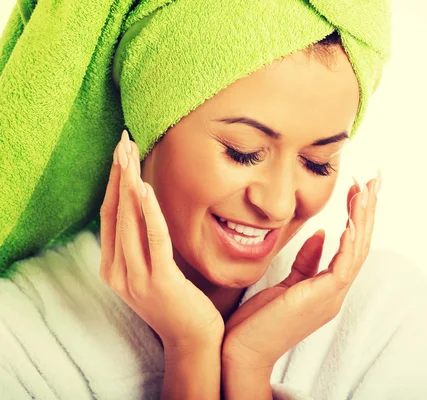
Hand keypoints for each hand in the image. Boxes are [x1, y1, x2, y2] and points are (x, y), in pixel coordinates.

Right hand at [99, 130, 223, 348]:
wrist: (192, 340)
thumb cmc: (177, 302)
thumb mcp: (151, 271)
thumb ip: (142, 245)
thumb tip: (145, 210)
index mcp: (113, 268)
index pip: (109, 216)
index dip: (112, 183)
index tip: (120, 154)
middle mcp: (118, 272)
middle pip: (115, 212)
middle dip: (119, 174)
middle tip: (123, 141)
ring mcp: (136, 278)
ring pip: (129, 221)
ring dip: (129, 184)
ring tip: (131, 154)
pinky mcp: (160, 282)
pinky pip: (153, 239)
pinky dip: (149, 212)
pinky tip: (145, 188)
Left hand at [221, 172, 380, 372]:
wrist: (243, 351)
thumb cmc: (260, 321)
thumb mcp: (285, 284)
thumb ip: (306, 261)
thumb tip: (321, 235)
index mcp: (328, 288)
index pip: (350, 246)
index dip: (357, 217)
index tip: (359, 190)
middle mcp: (336, 292)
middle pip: (361, 245)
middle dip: (368, 211)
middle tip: (373, 181)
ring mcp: (332, 296)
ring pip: (357, 251)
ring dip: (363, 219)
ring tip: (366, 190)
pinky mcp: (323, 298)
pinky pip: (344, 265)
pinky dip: (350, 240)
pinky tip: (351, 218)